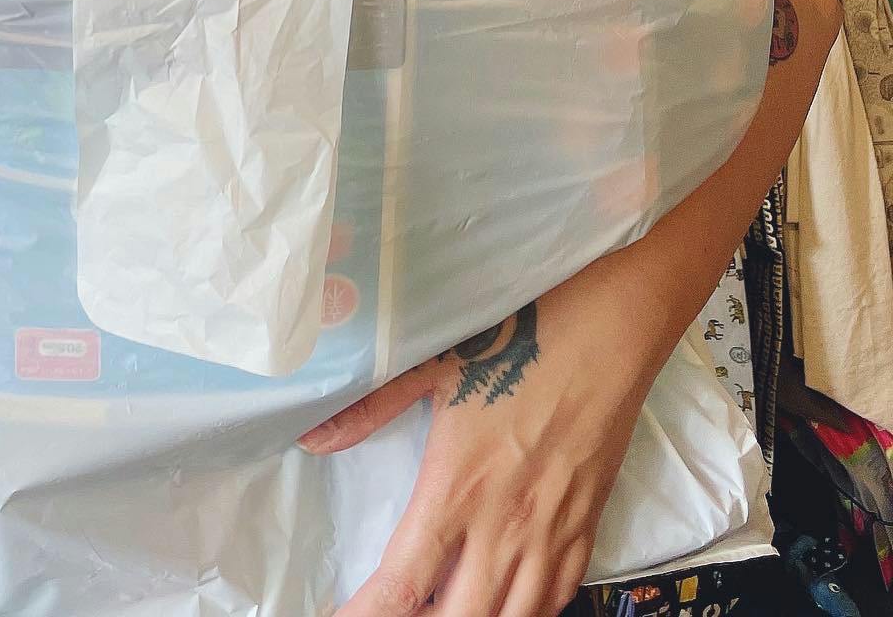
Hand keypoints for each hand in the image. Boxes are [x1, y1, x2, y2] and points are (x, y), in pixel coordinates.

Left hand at [298, 251, 658, 616]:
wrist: (608, 332)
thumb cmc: (518, 339)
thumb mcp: (434, 363)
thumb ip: (372, 407)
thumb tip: (312, 436)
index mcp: (455, 489)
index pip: (402, 586)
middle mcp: (502, 529)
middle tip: (394, 612)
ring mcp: (550, 536)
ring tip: (442, 614)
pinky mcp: (587, 530)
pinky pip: (557, 600)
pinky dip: (526, 614)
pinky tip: (505, 606)